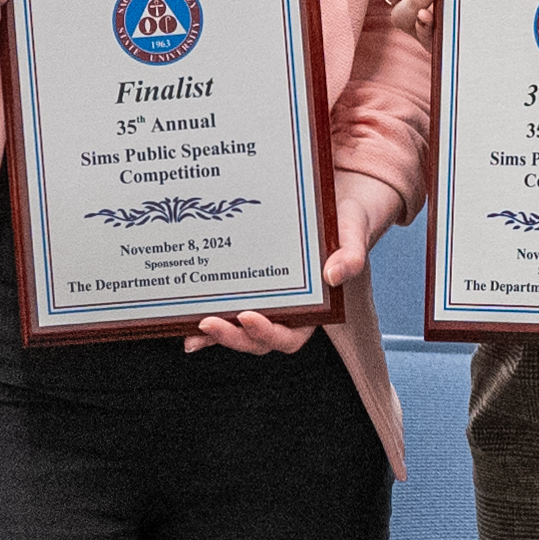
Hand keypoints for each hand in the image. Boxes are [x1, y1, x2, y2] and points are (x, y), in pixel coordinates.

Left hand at [197, 166, 407, 354]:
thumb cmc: (348, 220)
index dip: (267, 333)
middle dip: (231, 336)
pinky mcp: (249, 283)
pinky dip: (206, 310)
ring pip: (236, 328)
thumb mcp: (354, 233)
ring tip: (190, 328)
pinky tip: (184, 313)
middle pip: (256, 340)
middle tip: (208, 322)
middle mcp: (287, 310)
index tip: (248, 316)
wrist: (340, 199)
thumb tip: (334, 275)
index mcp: (313, 309)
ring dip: (212, 333)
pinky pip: (226, 303)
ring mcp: (265, 299)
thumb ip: (351, 255)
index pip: (289, 336)